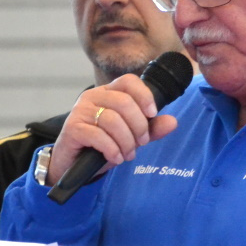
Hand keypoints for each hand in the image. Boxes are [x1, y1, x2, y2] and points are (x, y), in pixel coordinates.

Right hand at [48, 74, 177, 184]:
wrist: (72, 164)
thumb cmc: (100, 146)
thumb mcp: (130, 137)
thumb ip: (150, 129)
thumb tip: (173, 122)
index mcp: (108, 92)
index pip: (129, 81)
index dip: (144, 95)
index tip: (153, 113)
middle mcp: (92, 97)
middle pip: (124, 102)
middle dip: (139, 125)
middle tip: (141, 143)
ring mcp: (80, 111)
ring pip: (113, 120)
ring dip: (126, 141)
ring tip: (128, 154)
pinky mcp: (72, 128)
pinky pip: (98, 135)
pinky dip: (112, 149)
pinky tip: (116, 158)